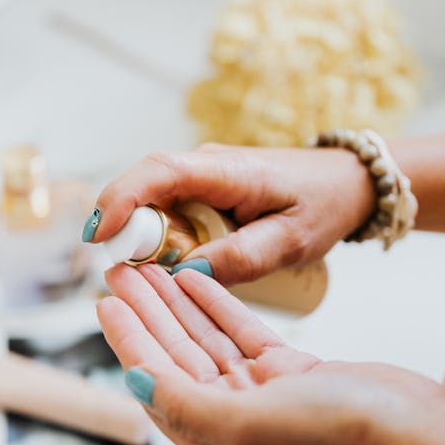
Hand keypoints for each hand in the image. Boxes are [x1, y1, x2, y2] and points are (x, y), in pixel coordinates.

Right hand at [89, 144, 375, 284]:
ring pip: (153, 205)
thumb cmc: (324, 204)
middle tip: (132, 278)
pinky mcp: (205, 191)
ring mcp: (202, 177)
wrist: (346, 182)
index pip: (158, 171)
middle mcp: (205, 166)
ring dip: (146, 240)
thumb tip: (187, 274)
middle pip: (144, 191)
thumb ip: (243, 257)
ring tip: (161, 276)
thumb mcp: (292, 240)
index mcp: (226, 170)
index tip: (99, 236)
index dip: (121, 199)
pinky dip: (163, 239)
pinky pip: (170, 212)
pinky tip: (177, 265)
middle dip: (128, 233)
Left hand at [98, 264, 444, 444]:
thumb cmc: (338, 435)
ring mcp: (260, 394)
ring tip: (151, 268)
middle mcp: (232, 420)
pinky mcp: (286, 371)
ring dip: (177, 303)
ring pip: (204, 339)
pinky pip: (239, 331)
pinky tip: (195, 279)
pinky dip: (217, 304)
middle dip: (147, 313)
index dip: (128, 339)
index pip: (155, 382)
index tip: (106, 302)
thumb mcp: (249, 424)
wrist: (411, 428)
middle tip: (122, 273)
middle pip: (175, 356)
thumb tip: (133, 381)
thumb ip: (185, 404)